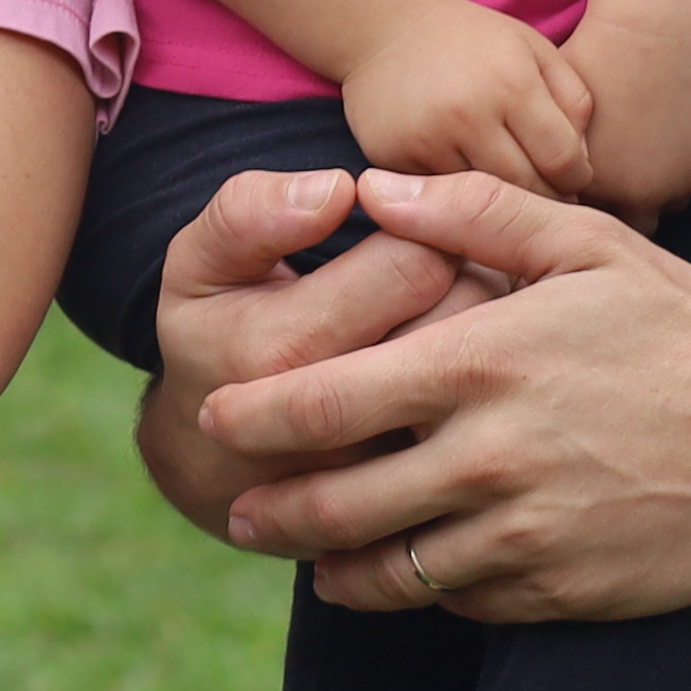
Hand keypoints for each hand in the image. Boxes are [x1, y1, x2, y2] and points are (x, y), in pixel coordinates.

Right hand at [131, 156, 468, 544]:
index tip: (405, 231)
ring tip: (448, 321)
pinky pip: (490, 424)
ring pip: (491, 372)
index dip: (427, 228)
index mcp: (283, 348)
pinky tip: (459, 377)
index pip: (418, 259)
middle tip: (438, 275)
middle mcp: (342, 422)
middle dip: (469, 275)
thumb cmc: (216, 340)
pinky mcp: (423, 500)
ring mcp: (390, 470)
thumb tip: (335, 191)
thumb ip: (249, 213)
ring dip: (490, 333)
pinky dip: (490, 391)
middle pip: (469, 314)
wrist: (216, 468)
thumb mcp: (199, 266)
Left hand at [201, 175, 690, 621]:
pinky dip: (424, 591)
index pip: (323, 401)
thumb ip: (473, 213)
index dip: (255, 418)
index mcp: (479, 365)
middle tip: (236, 509)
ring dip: (335, 569)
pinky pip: (462, 602)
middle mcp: (490, 457)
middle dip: (272, 510)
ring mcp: (527, 534)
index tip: (217, 417)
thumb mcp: (589, 245)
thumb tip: (372, 187)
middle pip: (336, 503)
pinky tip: (411, 572)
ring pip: (390, 571)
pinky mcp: (563, 591)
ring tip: (308, 560)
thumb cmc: (687, 326)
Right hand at [340, 0, 597, 191]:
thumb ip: (573, 99)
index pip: (564, 162)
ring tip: (508, 192)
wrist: (381, 27)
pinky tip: (462, 183)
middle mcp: (468, 113)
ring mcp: (426, 138)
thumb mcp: (534, 50)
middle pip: (526, 188)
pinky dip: (456, 196)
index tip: (569, 176)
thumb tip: (582, 163)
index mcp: (512, 84)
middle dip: (543, 196)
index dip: (576, 178)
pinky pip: (440, 195)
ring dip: (500, 201)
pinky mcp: (392, 157)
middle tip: (545, 192)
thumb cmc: (471, 40)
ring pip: (483, 199)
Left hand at [562, 19, 690, 220]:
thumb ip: (547, 158)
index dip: (582, 206)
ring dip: (656, 188)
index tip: (579, 188)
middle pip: (629, 224)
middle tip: (613, 179)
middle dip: (621, 208)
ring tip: (642, 153)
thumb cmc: (594, 61)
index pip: (584, 223)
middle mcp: (641, 195)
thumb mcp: (553, 111)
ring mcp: (683, 180)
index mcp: (592, 189)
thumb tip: (532, 185)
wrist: (655, 33)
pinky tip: (668, 130)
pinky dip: (684, 160)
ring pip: (669, 202)